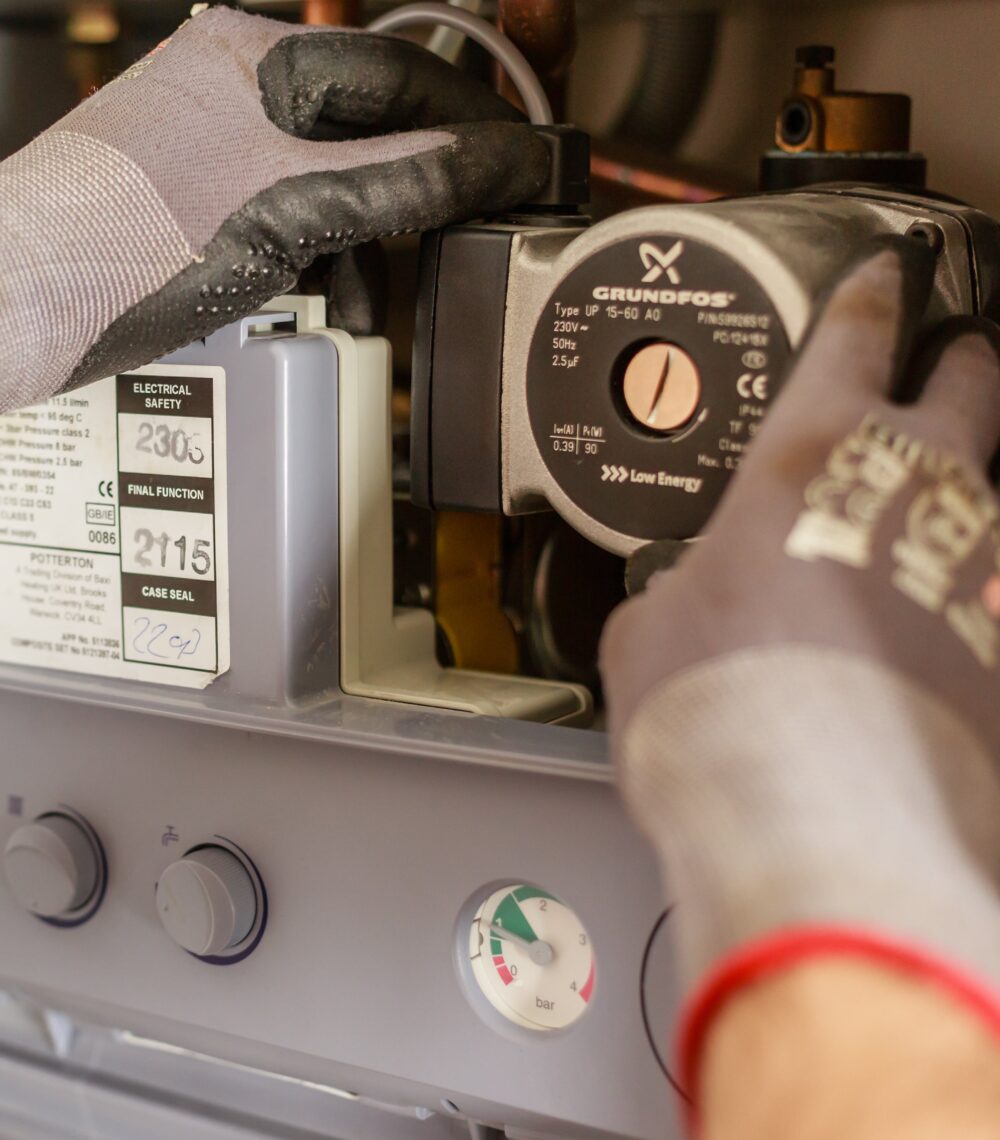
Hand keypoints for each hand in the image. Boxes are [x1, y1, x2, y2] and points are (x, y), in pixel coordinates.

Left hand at [0, 6, 547, 411]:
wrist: (23, 305)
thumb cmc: (124, 241)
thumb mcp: (291, 205)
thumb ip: (404, 177)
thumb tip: (494, 161)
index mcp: (259, 57)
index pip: (401, 75)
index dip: (471, 123)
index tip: (523, 166)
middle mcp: (240, 91)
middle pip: (372, 134)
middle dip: (417, 199)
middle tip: (459, 240)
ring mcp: (221, 149)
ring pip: (336, 186)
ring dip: (368, 248)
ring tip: (370, 304)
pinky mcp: (206, 205)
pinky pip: (295, 222)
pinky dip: (323, 264)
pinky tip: (328, 301)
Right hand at [600, 238, 999, 1088]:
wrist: (813, 817)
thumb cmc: (720, 705)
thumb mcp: (651, 630)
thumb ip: (680, 590)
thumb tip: (688, 605)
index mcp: (813, 458)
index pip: (852, 338)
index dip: (870, 297)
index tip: (884, 276)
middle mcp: (916, 490)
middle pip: (970, 384)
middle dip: (963, 362)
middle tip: (956, 361)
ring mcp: (979, 568)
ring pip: (996, 493)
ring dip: (967, 497)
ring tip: (931, 524)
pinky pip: (994, 601)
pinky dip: (966, 603)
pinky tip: (934, 640)